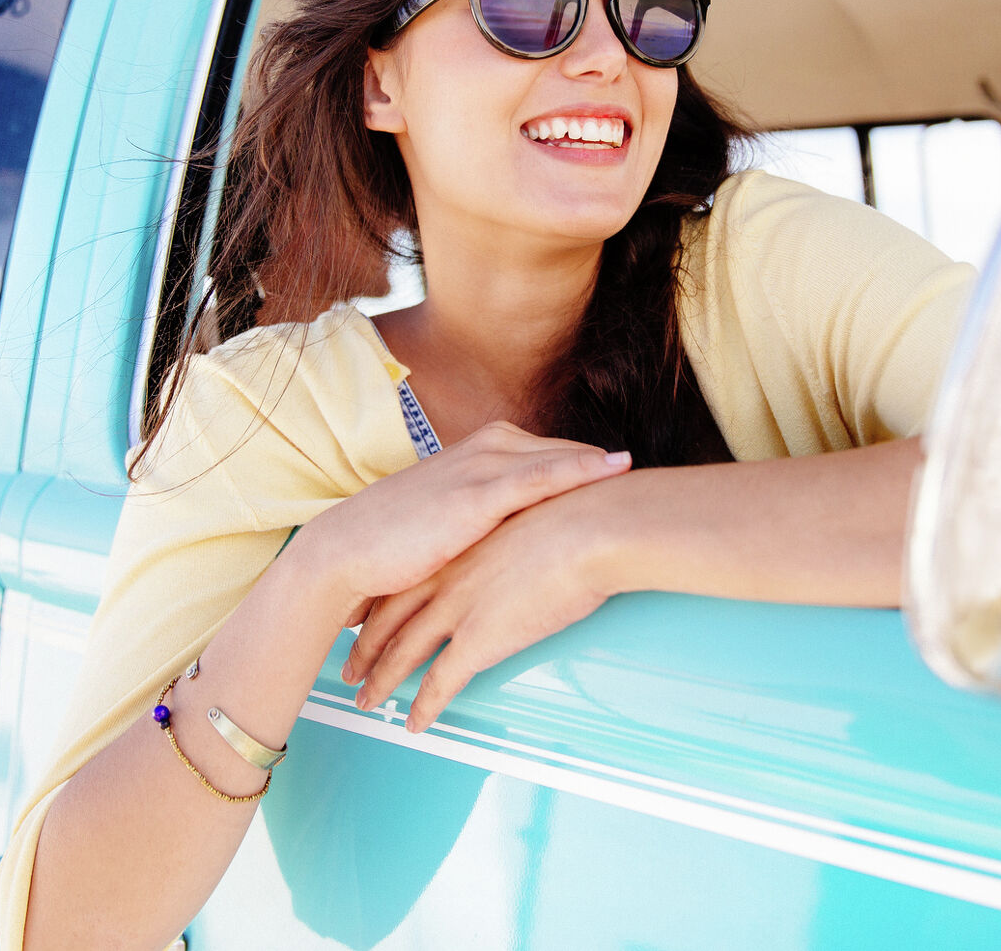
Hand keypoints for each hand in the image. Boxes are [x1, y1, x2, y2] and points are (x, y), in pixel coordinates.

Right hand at [294, 422, 628, 624]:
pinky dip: (581, 470)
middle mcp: (487, 448)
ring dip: (602, 465)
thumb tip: (525, 534)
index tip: (628, 478)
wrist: (349, 553)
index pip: (550, 453)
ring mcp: (484, 465)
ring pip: (559, 458)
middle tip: (650, 478)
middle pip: (563, 451)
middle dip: (603, 463)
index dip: (588, 467)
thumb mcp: (452, 520)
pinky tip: (612, 471)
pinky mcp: (479, 493)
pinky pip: (542, 476)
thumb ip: (489, 516)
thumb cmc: (396, 544)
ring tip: (645, 475)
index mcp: (482, 451)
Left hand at [339, 480, 624, 731]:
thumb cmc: (574, 513)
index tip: (359, 618)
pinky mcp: (479, 639)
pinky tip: (414, 723)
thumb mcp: (527, 517)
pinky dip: (423, 706)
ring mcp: (458, 608)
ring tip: (365, 702)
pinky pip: (441, 682)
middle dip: (365, 647)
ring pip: (403, 653)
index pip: (401, 579)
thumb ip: (514, 537)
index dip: (377, 603)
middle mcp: (445, 576)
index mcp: (455, 546)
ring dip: (381, 681)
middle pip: (390, 618)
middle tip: (349, 669)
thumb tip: (525, 545)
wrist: (588, 526)